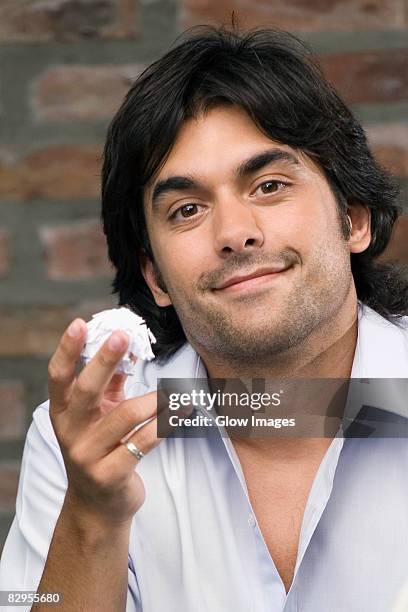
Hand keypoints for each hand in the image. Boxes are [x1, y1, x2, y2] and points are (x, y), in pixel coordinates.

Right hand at [48, 318, 161, 526]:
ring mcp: (88, 456)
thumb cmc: (101, 448)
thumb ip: (109, 383)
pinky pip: (144, 441)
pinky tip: (182, 411)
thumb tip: (128, 345)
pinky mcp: (110, 474)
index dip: (67, 349)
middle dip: (106, 359)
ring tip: (177, 391)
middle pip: (86, 390)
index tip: (81, 323)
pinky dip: (167, 423)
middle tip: (124, 334)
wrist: (97, 507)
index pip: (59, 376)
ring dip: (155, 399)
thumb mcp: (98, 416)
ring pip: (125, 415)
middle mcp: (70, 432)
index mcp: (63, 413)